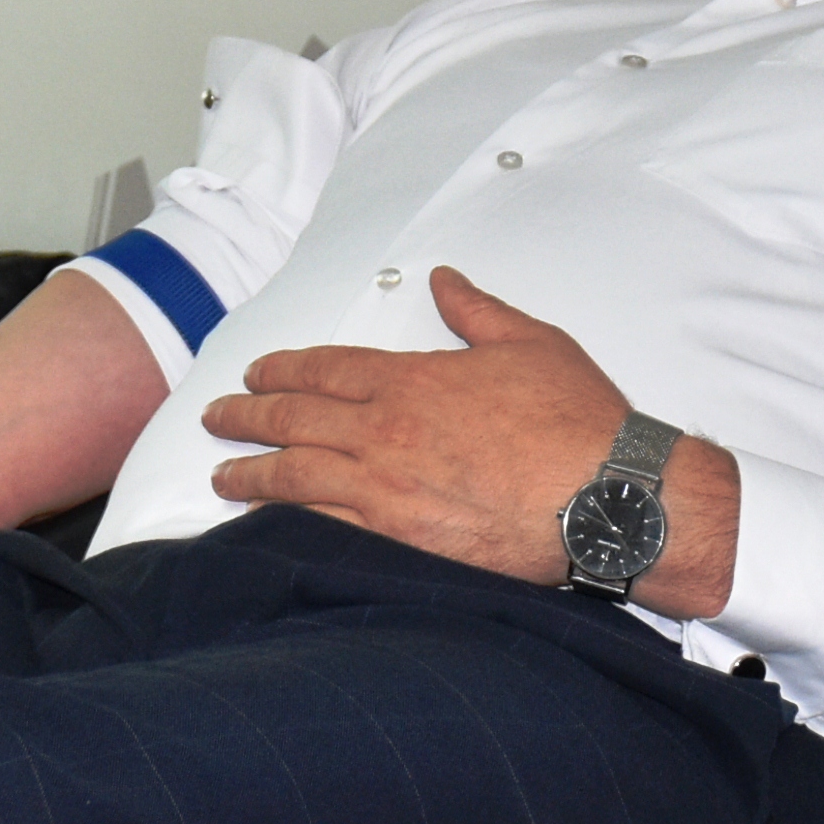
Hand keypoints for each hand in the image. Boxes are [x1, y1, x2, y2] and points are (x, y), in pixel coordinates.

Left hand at [198, 270, 638, 584]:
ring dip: (252, 474)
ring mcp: (387, 492)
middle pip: (295, 420)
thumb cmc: (577, 423)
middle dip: (247, 417)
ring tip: (223, 474)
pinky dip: (287, 522)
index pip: (325, 369)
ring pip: (296, 478)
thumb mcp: (529, 342)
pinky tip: (267, 525)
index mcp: (413, 381)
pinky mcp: (401, 542)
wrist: (606, 499)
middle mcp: (387, 433)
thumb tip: (445, 281)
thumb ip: (476, 311)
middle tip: (217, 418)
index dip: (282, 370)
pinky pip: (325, 530)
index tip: (256, 374)